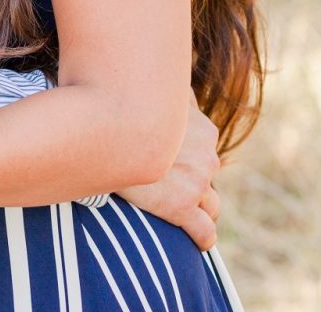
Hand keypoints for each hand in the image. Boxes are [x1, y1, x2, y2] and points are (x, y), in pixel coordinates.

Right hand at [116, 101, 221, 250]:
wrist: (110, 124)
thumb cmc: (124, 100)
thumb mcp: (156, 87)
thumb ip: (171, 91)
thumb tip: (173, 80)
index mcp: (204, 130)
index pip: (205, 149)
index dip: (187, 155)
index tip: (168, 158)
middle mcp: (206, 157)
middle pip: (207, 176)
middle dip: (191, 180)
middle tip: (162, 180)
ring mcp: (197, 183)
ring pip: (210, 204)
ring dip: (199, 207)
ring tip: (179, 209)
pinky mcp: (180, 206)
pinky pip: (203, 230)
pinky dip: (202, 236)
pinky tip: (196, 240)